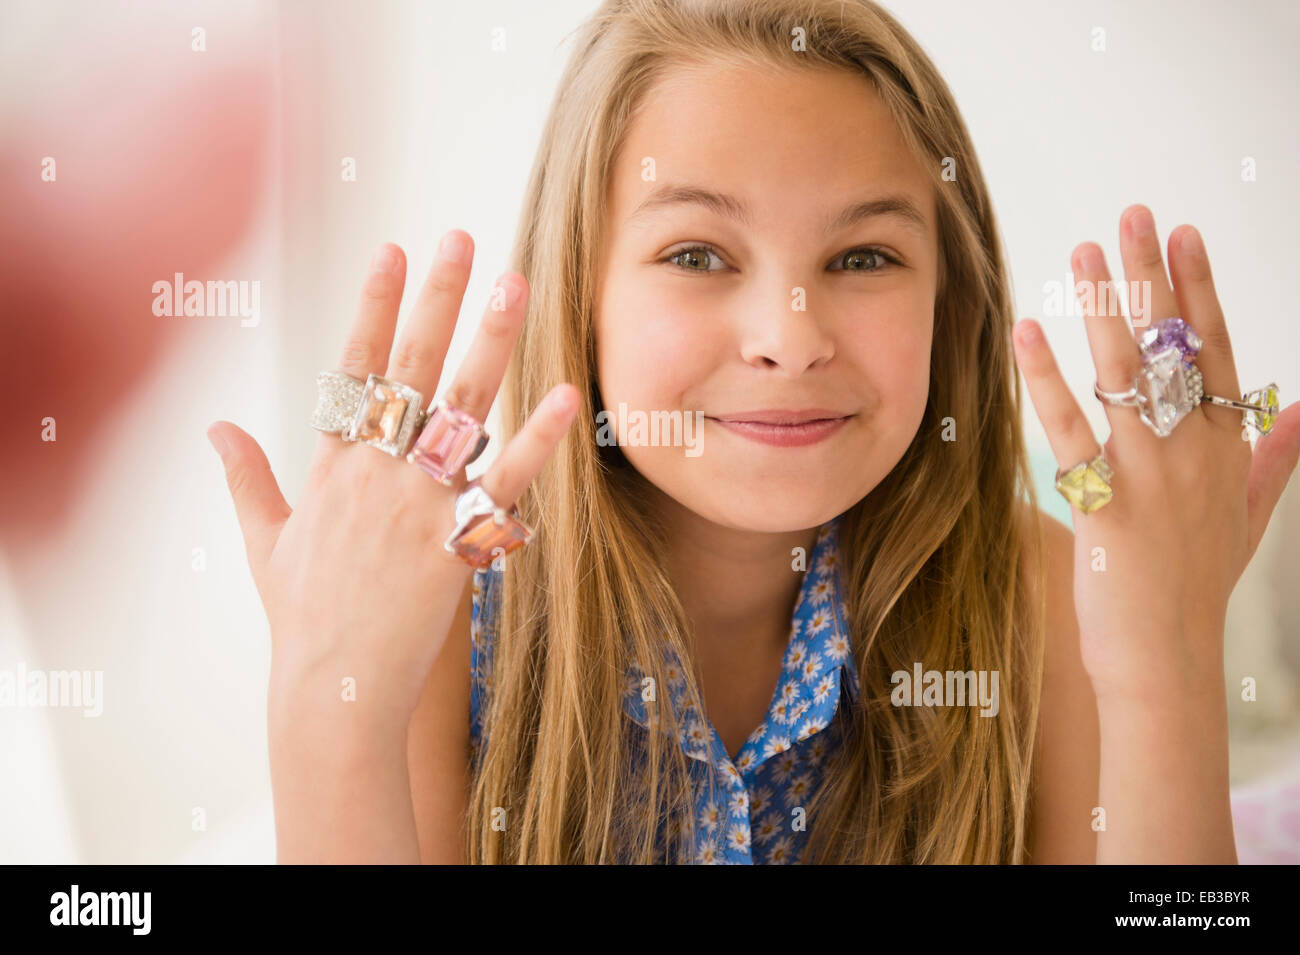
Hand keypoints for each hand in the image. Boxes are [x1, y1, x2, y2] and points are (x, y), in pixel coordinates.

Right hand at [207, 233, 579, 735]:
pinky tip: (566, 395)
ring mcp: (415, 501)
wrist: (330, 687)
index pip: (353, 365)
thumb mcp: (265, 541)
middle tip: (461, 236)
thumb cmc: (302, 618)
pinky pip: (504, 480)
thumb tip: (215, 428)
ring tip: (516, 282)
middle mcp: (373, 469)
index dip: (374, 304)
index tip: (392, 249)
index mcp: (331, 464)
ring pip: (460, 405)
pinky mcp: (453, 539)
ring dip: (490, 339)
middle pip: (410, 366)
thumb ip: (244, 477)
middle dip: (436, 296)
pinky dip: (538, 438)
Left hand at [1013, 205, 1299, 701]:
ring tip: (1083, 253)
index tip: (1184, 234)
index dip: (1200, 289)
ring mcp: (1152, 476)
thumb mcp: (1250, 517)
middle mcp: (1194, 452)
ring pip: (1129, 375)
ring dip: (1105, 308)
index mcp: (1226, 448)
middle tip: (1131, 214)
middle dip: (1152, 276)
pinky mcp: (1106, 504)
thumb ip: (1273, 459)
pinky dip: (1048, 379)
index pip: (1218, 350)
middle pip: (1175, 346)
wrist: (1168, 659)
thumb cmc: (1198, 586)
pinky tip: (1028, 333)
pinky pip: (1073, 430)